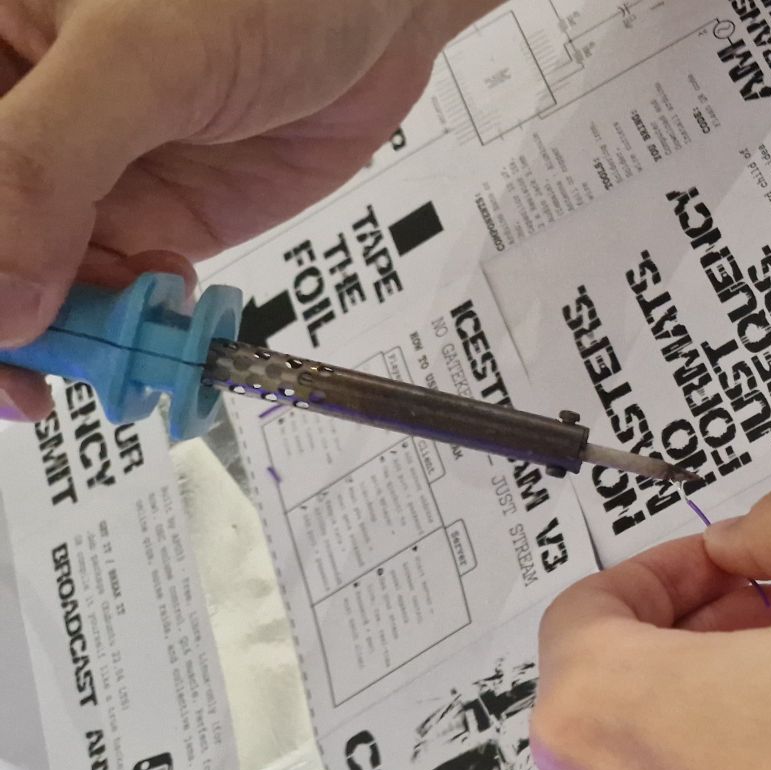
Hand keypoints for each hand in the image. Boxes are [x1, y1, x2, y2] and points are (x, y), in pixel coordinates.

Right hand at [0, 0, 496, 419]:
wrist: (384, 1)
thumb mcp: (139, 57)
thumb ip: (47, 165)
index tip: (0, 337)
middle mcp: (15, 108)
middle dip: (4, 315)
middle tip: (31, 382)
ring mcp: (76, 170)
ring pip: (29, 280)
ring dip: (69, 331)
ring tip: (121, 349)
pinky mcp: (145, 211)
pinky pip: (105, 290)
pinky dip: (128, 322)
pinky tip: (164, 309)